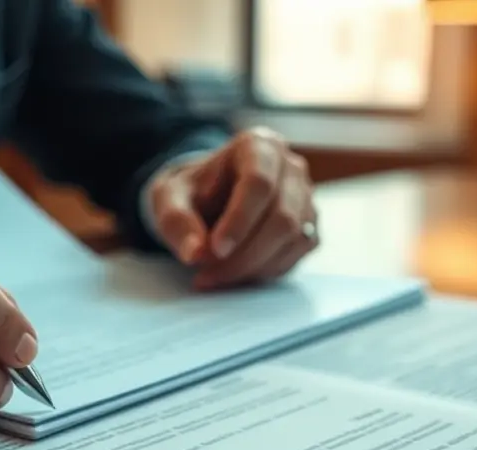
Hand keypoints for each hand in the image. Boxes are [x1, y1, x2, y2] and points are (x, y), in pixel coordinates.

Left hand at [148, 127, 318, 289]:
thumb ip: (178, 222)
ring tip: (213, 276)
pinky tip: (234, 274)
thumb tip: (195, 253)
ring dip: (252, 267)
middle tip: (206, 272)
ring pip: (293, 239)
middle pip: (282, 216)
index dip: (239, 221)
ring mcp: (304, 198)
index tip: (214, 250)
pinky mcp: (307, 227)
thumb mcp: (169, 199)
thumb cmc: (191, 193)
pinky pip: (294, 256)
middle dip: (244, 254)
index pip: (259, 183)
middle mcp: (290, 168)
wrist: (206, 200)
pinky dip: (263, 272)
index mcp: (258, 146)